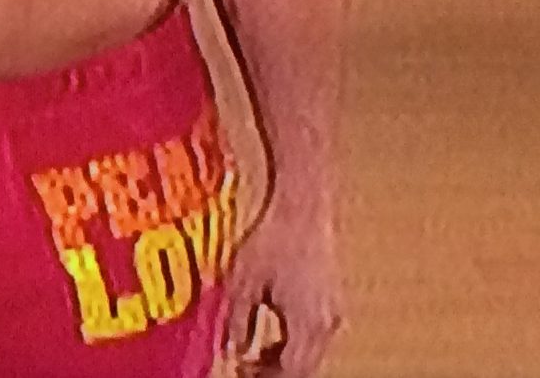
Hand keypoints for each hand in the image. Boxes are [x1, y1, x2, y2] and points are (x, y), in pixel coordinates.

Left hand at [219, 189, 344, 376]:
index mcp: (307, 326)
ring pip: (308, 350)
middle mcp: (325, 322)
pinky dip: (290, 337)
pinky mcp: (329, 293)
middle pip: (301, 366)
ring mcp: (331, 307)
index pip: (289, 373)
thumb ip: (236, 321)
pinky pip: (311, 329)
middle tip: (246, 369)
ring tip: (252, 351)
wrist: (301, 201)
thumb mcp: (242, 281)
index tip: (241, 375)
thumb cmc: (274, 235)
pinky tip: (269, 323)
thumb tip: (230, 349)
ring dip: (281, 356)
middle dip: (273, 372)